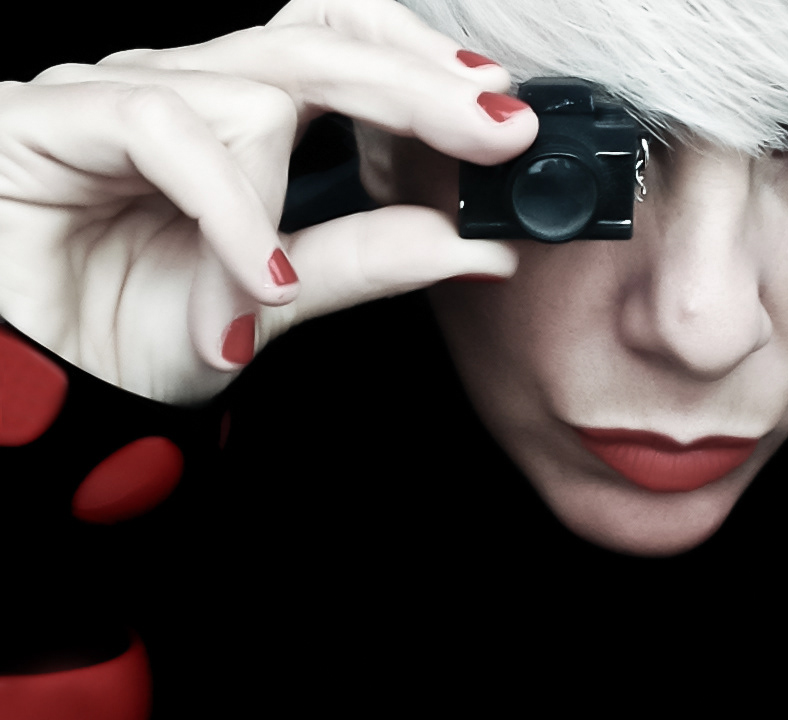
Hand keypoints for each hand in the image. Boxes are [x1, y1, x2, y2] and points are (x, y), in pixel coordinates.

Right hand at [0, 0, 536, 402]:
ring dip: (280, 203)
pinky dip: (227, 207)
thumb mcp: (274, 299)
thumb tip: (472, 245)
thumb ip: (364, 260)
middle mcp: (179, 89)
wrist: (28, 392)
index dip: (420, 70)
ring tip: (272, 289)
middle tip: (494, 128)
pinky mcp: (46, 114)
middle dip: (415, 86)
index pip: (339, 52)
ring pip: (250, 93)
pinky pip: (168, 131)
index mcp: (232, 121)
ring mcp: (112, 92)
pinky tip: (252, 276)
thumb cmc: (128, 336)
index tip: (502, 115)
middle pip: (316, 41)